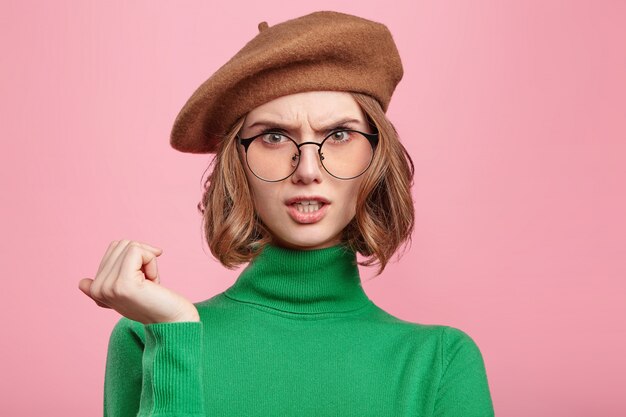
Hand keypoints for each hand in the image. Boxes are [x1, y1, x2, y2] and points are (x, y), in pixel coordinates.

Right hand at [78, 240, 199, 323]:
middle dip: (142, 257)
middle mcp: (97, 289)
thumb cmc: (155, 300)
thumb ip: (108, 279)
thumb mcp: (127, 287)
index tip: (141, 283)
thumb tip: (81, 283)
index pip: (113, 248)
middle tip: (148, 282)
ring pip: (130, 246)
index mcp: (94, 290)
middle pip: (121, 244)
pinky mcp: (123, 284)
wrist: (173, 319)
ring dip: (148, 260)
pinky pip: (137, 250)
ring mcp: (108, 287)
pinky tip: (153, 282)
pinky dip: (152, 261)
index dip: (136, 257)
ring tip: (149, 283)